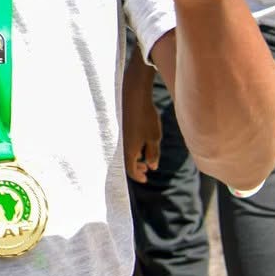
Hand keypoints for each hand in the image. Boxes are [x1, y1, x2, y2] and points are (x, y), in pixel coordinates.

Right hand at [121, 70, 161, 184]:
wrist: (134, 96)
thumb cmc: (146, 117)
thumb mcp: (154, 138)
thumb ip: (153, 154)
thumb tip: (152, 166)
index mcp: (129, 151)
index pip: (131, 170)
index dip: (138, 176)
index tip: (145, 179)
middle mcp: (121, 145)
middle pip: (126, 163)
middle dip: (137, 168)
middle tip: (147, 169)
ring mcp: (119, 137)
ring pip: (125, 152)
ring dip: (135, 157)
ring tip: (146, 156)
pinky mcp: (120, 128)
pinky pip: (125, 143)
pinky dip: (133, 148)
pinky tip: (141, 142)